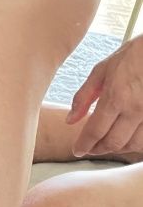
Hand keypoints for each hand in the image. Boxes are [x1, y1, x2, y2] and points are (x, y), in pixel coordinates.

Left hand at [68, 35, 142, 155]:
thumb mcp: (101, 71)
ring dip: (117, 149)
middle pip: (114, 142)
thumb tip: (70, 120)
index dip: (84, 145)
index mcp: (116, 97)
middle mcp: (136, 110)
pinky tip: (126, 139)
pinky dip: (135, 144)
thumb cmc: (132, 57)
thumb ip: (84, 97)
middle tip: (89, 149)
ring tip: (106, 144)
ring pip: (134, 145)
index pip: (95, 131)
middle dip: (98, 150)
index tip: (77, 150)